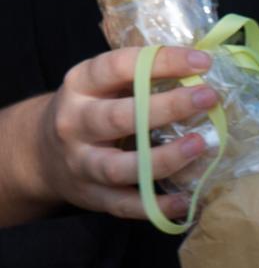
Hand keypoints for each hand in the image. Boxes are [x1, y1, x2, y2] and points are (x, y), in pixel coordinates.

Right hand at [33, 46, 216, 217]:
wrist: (41, 153)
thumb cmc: (92, 108)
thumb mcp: (104, 83)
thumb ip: (142, 76)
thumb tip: (203, 67)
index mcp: (81, 84)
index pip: (119, 66)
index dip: (162, 62)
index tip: (203, 62)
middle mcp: (75, 122)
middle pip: (119, 117)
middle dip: (167, 107)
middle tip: (208, 98)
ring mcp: (81, 163)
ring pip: (119, 167)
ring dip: (163, 158)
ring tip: (200, 145)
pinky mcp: (92, 196)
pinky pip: (126, 204)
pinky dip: (156, 205)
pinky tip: (186, 200)